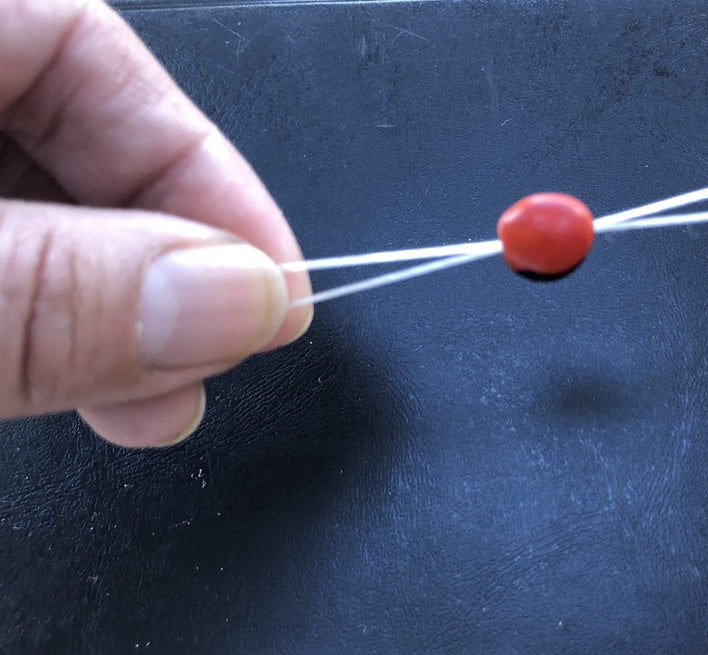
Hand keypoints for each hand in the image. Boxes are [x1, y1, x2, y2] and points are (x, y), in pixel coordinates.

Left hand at [0, 0, 312, 446]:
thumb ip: (60, 288)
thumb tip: (233, 299)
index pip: (95, 51)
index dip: (203, 174)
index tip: (269, 288)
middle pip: (68, 140)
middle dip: (152, 267)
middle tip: (203, 364)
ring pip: (23, 215)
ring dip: (95, 314)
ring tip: (140, 404)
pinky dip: (26, 321)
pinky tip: (54, 378)